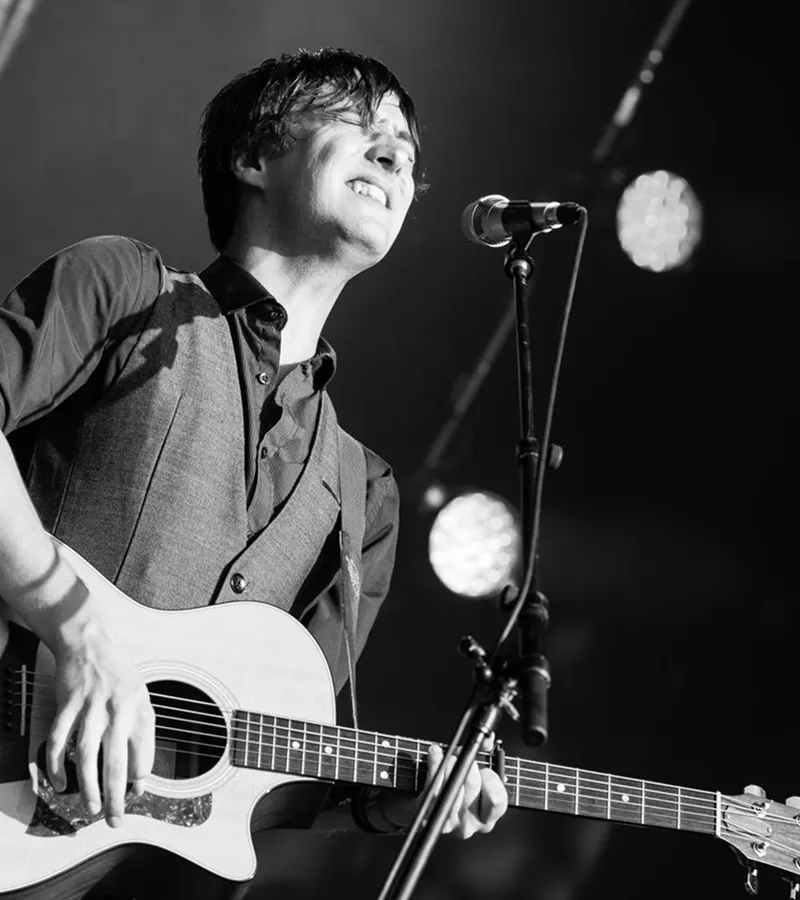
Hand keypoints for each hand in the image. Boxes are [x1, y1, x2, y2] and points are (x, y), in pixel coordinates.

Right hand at [47, 619, 154, 826]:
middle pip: (117, 763)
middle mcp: (118, 711)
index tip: (134, 794)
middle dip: (116, 798)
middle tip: (114, 820)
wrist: (91, 646)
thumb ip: (141, 736)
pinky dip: (58, 766)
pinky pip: (60, 743)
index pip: (144, 756)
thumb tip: (139, 777)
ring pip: (88, 758)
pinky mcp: (68, 706)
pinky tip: (59, 782)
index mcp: (140, 711)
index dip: (139, 779)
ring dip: (88, 788)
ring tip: (91, 808)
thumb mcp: (141, 701)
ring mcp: (91, 709)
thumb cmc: (119, 677)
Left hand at [423, 739, 507, 838]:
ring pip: (451, 787)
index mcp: (487, 817)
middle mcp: (470, 824)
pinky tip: (435, 755)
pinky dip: (434, 766)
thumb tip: (487, 739)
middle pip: (472, 787)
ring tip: (448, 756)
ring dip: (449, 764)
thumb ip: (486, 751)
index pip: (497, 801)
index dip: (491, 779)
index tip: (484, 768)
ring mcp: (449, 823)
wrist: (431, 803)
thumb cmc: (459, 785)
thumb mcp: (478, 770)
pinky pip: (433, 788)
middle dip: (467, 763)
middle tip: (461, 753)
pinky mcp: (429, 816)